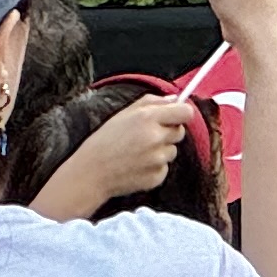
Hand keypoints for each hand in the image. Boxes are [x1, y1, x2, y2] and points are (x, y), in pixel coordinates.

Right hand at [31, 95, 202, 219]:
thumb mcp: (123, 115)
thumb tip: (175, 99)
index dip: (182, 113)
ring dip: (160, 151)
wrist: (90, 173)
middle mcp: (155, 137)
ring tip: (137, 153)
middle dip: (168, 132)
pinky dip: (154, 167)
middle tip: (147, 136)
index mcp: (148, 118)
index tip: (176, 116)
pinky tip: (136, 166)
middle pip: (180, 132)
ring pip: (172, 151)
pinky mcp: (157, 177)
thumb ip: (151, 102)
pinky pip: (164, 168)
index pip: (186, 112)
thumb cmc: (104, 141)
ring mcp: (157, 159)